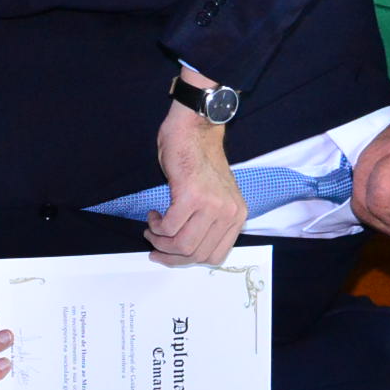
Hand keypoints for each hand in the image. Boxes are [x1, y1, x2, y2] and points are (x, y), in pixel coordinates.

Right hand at [145, 89, 246, 266]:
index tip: (172, 253)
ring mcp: (212, 205)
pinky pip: (169, 227)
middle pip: (196, 255)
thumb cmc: (200, 160)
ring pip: (182, 245)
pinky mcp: (192, 195)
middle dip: (170, 256)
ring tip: (152, 229)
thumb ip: (209, 222)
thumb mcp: (216, 197)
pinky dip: (156, 226)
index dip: (188, 260)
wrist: (196, 130)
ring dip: (160, 242)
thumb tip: (186, 250)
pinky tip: (154, 214)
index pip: (214, 256)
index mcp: (237, 216)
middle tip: (154, 247)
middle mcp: (229, 213)